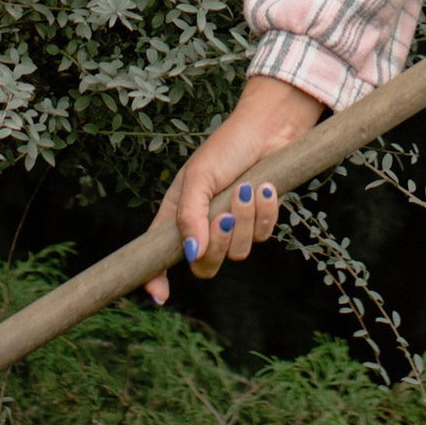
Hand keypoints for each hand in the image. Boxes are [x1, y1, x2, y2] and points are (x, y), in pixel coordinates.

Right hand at [145, 73, 324, 301]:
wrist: (269, 128)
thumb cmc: (227, 146)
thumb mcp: (200, 176)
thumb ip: (191, 216)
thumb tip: (191, 254)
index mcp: (179, 213)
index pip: (161, 253)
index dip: (156, 277)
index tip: (160, 295)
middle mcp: (203, 225)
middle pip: (204, 263)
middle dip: (217, 243)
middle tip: (225, 216)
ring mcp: (233, 225)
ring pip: (238, 252)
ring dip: (245, 220)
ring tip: (247, 188)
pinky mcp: (259, 221)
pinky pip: (263, 236)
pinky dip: (266, 213)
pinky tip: (266, 188)